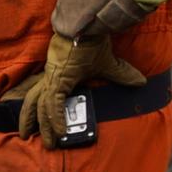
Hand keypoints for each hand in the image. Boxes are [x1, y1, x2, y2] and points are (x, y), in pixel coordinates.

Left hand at [9, 33, 145, 147]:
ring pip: (38, 107)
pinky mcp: (56, 79)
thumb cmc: (92, 44)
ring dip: (42, 125)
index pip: (44, 98)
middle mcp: (50, 80)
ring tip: (46, 142)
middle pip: (35, 104)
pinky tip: (59, 131)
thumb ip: (120, 75)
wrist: (87, 28)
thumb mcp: (107, 65)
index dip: (42, 112)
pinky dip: (55, 118)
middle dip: (32, 122)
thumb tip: (140, 82)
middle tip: (30, 138)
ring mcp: (51, 79)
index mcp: (57, 77)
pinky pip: (52, 104)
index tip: (41, 126)